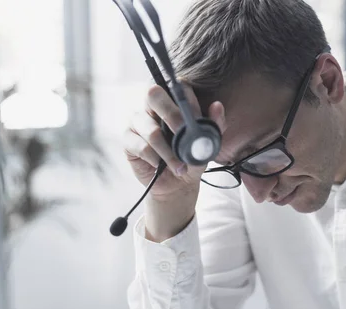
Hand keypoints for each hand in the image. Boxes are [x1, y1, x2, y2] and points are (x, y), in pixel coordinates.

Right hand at [123, 83, 225, 240]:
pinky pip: (140, 146)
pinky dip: (154, 158)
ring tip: (179, 165)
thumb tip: (217, 106)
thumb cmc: (190, 158)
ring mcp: (137, 122)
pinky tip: (161, 166)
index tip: (196, 119)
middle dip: (171, 115)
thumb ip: (214, 125)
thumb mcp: (207, 144)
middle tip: (184, 134)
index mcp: (171, 102)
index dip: (185, 100)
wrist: (178, 184)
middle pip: (153, 94)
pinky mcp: (128, 140)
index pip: (174, 87)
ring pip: (151, 130)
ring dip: (168, 151)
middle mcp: (151, 108)